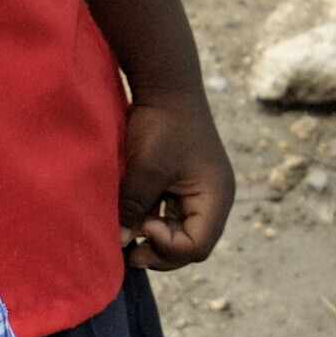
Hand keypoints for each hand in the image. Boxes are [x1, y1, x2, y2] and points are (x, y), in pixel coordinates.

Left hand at [116, 98, 229, 269]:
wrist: (165, 84)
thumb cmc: (162, 124)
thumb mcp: (146, 169)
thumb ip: (133, 207)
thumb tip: (120, 243)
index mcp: (216, 197)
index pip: (197, 246)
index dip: (169, 247)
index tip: (144, 226)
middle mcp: (211, 200)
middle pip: (190, 245)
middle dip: (160, 251)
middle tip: (129, 252)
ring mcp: (196, 193)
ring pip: (178, 232)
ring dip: (153, 238)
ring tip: (126, 237)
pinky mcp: (180, 185)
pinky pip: (169, 215)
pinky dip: (150, 221)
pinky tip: (129, 219)